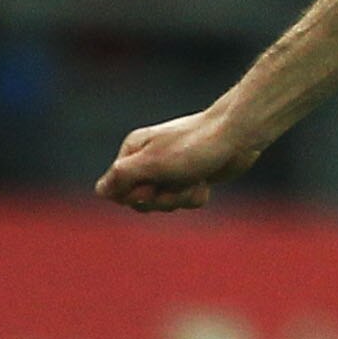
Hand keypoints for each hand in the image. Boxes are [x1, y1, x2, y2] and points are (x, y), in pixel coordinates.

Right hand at [96, 106, 263, 212]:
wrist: (238, 135)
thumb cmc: (193, 146)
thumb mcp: (151, 163)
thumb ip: (121, 177)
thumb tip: (100, 192)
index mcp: (133, 152)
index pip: (116, 190)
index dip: (134, 196)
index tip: (151, 186)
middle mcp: (148, 161)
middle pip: (141, 201)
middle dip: (161, 199)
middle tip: (176, 182)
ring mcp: (171, 170)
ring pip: (166, 203)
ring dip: (182, 196)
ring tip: (194, 178)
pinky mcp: (192, 177)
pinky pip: (186, 200)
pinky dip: (196, 195)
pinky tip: (205, 181)